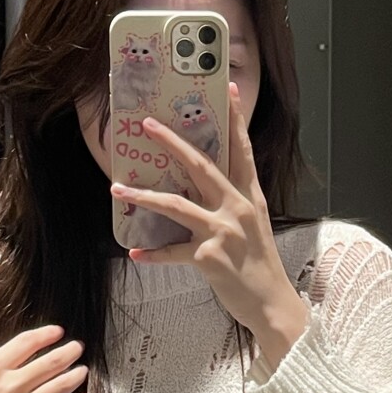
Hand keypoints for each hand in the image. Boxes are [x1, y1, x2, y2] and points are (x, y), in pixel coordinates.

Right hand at [0, 323, 88, 392]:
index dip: (47, 334)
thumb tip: (31, 355)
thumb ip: (1, 368)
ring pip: (58, 388)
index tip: (58, 332)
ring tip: (82, 370)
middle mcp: (6, 388)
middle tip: (78, 347)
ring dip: (75, 376)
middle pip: (49, 363)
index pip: (27, 342)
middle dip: (69, 352)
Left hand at [109, 82, 307, 340]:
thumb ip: (234, 205)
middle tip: (148, 124)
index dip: (234, 119)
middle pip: (200, 165)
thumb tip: (204, 192)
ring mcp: (222, 231)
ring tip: (118, 187)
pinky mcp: (208, 258)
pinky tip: (135, 255)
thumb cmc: (261, 267)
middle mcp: (237, 208)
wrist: (273, 304)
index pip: (241, 150)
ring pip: (176, 204)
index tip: (225, 88)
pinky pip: (172, 252)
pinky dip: (153, 254)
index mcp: (250, 198)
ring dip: (144, 195)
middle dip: (172, 142)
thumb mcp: (255, 227)